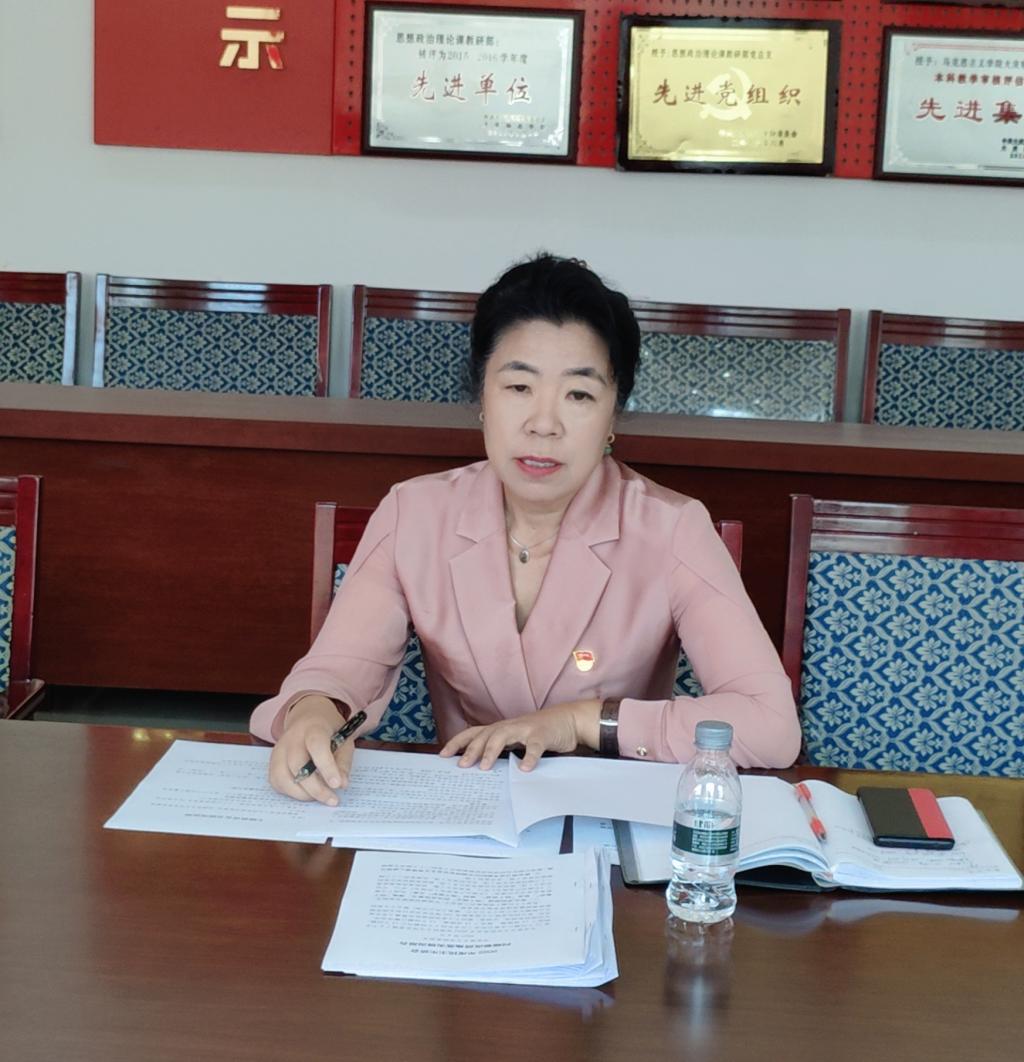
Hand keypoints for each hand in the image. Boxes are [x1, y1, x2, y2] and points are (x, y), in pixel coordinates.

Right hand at [268, 695, 353, 804]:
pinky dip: (290, 792)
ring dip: (302, 793)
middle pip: (297, 765)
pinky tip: (306, 792)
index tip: (336, 785)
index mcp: (313, 727)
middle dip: (315, 788)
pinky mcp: (273, 760)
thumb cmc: (329, 730)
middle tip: (332, 800)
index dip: (326, 767)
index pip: (317, 745)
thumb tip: (341, 784)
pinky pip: (276, 781)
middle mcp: (292, 737)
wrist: (308, 716)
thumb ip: (343, 761)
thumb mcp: (344, 739)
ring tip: (320, 796)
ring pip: (282, 776)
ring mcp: (279, 749)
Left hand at [439, 699, 601, 771]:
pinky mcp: (542, 734)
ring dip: (492, 751)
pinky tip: (524, 769)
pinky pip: (534, 746)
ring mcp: (525, 728)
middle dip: (471, 750)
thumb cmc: (538, 732)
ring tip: (485, 768)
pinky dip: (529, 757)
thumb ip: (501, 749)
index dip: (457, 742)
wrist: (568, 719)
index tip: (442, 755)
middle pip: (485, 735)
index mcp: (500, 728)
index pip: (473, 733)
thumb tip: (478, 767)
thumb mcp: (516, 739)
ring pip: (503, 736)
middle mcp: (509, 726)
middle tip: (461, 765)